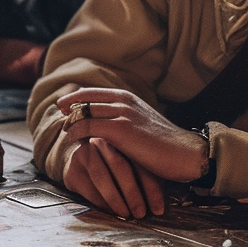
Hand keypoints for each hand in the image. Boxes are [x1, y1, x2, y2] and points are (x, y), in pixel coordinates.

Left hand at [56, 88, 207, 183]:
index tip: (63, 107)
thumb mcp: (141, 123)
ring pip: (83, 112)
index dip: (74, 99)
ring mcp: (121, 113)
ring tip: (65, 133)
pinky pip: (87, 127)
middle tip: (60, 119)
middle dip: (68, 109)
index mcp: (127, 97)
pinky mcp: (120, 129)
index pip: (91, 92)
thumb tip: (103, 123)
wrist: (187, 154)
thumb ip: (123, 118)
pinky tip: (71, 141)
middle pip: (83, 100)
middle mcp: (123, 101)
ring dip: (70, 123)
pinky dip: (75, 133)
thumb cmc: (164, 144)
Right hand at [60, 137, 166, 219]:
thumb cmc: (116, 167)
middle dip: (132, 193)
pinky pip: (88, 188)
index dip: (150, 187)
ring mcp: (83, 153)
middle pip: (119, 165)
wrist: (83, 164)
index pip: (138, 160)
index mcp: (121, 136)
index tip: (158, 210)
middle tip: (141, 214)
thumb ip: (148, 175)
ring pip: (101, 176)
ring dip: (116, 199)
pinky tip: (111, 211)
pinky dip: (101, 202)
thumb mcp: (135, 166)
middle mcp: (100, 140)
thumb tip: (159, 207)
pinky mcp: (71, 169)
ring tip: (127, 214)